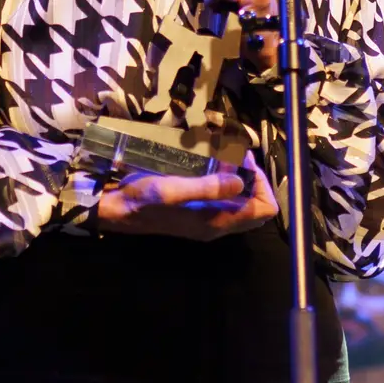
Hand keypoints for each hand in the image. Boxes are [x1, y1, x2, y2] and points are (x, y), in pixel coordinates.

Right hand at [94, 156, 276, 239]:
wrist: (119, 211)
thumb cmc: (145, 200)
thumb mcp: (174, 190)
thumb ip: (208, 188)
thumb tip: (241, 183)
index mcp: (217, 221)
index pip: (264, 210)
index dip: (262, 184)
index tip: (245, 162)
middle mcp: (218, 225)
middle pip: (257, 207)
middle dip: (254, 180)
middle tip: (237, 157)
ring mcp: (209, 221)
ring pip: (243, 203)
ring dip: (241, 180)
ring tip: (227, 157)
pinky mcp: (199, 215)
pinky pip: (226, 201)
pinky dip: (228, 183)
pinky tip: (213, 166)